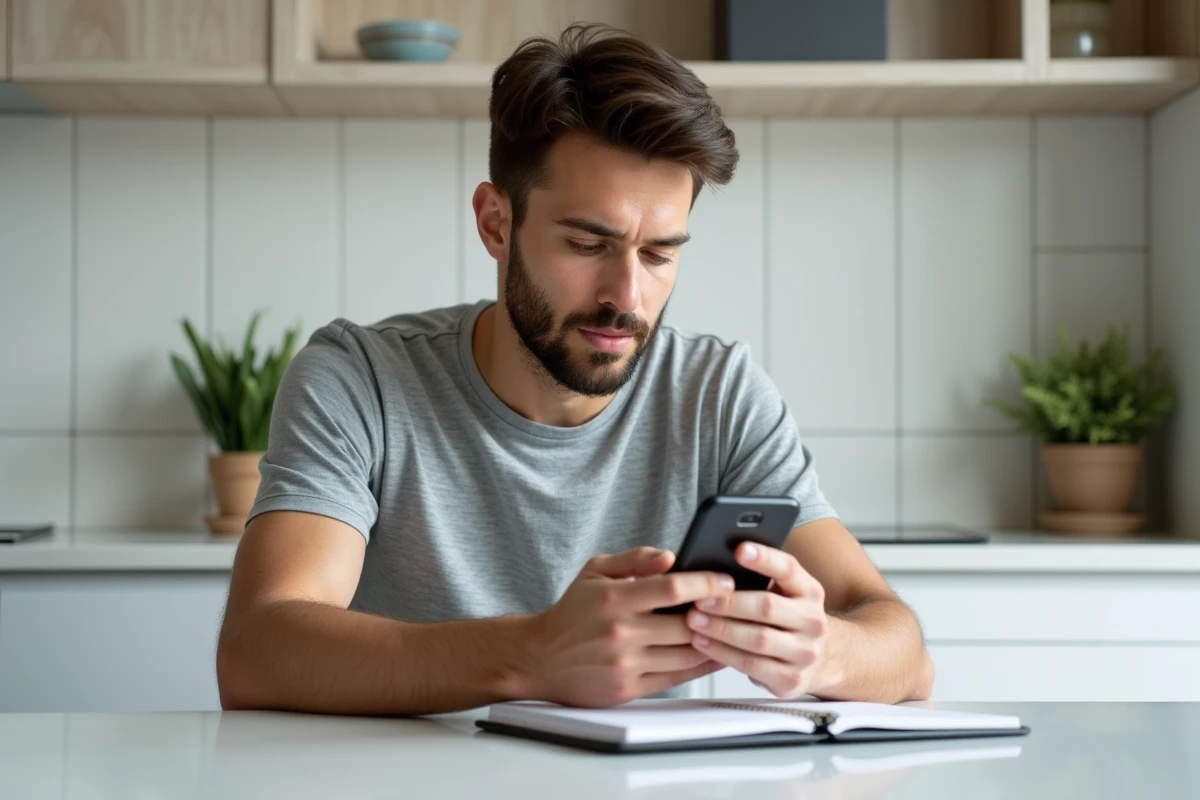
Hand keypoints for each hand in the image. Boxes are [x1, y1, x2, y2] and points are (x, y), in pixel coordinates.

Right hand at [524, 546, 735, 706]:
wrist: (539, 658)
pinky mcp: (628, 689)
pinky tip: (714, 653)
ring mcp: (625, 663)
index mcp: (613, 597)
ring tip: (732, 628)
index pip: (671, 588)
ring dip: (714, 641)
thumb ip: (634, 559)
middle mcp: (620, 632)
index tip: (725, 580)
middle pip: (685, 623)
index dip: (704, 583)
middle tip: (737, 605)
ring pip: (686, 653)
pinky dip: (700, 665)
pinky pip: (676, 678)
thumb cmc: (572, 612)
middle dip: (716, 614)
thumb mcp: (594, 571)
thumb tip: (671, 556)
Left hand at [686, 542, 829, 698]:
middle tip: (699, 598)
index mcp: (810, 591)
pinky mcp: (791, 679)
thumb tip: (715, 567)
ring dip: (721, 629)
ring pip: (758, 639)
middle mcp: (812, 620)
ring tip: (694, 620)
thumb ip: (760, 581)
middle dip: (729, 602)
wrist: (821, 659)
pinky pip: (751, 665)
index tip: (739, 550)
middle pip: (768, 607)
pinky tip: (703, 643)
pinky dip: (723, 653)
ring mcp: (805, 652)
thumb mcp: (785, 595)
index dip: (765, 558)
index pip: (789, 569)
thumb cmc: (787, 619)